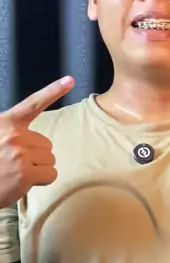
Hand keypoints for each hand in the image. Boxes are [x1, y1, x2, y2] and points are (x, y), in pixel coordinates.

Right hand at [0, 77, 73, 207]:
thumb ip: (13, 133)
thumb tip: (35, 141)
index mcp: (6, 122)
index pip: (32, 103)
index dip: (52, 91)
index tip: (69, 80)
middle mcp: (13, 135)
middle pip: (46, 143)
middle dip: (35, 156)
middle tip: (14, 163)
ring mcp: (20, 154)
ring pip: (50, 159)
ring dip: (38, 169)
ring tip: (16, 173)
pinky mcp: (25, 173)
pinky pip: (51, 174)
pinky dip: (42, 181)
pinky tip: (23, 182)